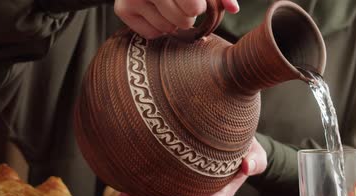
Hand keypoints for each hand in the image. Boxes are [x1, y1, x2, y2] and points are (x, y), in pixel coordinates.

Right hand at [114, 0, 239, 39]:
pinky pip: (151, 34)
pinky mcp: (122, 9)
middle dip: (187, 17)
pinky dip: (157, 28)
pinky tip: (155, 13)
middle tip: (182, 6)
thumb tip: (233, 9)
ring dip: (172, 23)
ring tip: (168, 8)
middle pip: (183, 21)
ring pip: (167, 28)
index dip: (197, 7)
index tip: (195, 3)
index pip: (194, 6)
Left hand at [119, 137, 266, 195]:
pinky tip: (123, 182)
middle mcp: (200, 195)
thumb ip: (256, 160)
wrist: (234, 143)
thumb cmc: (247, 150)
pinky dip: (142, 187)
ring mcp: (186, 189)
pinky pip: (158, 187)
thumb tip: (248, 166)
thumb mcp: (257, 154)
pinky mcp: (174, 180)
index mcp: (220, 193)